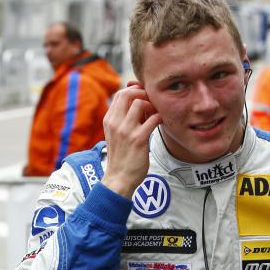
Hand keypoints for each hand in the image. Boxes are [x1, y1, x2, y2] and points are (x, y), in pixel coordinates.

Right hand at [101, 82, 161, 197]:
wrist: (119, 178)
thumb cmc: (121, 158)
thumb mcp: (116, 135)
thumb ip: (123, 120)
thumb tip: (136, 104)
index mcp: (109, 120)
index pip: (120, 94)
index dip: (134, 91)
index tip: (144, 96)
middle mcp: (115, 123)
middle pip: (128, 94)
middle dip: (142, 93)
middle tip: (151, 102)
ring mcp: (126, 131)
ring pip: (139, 103)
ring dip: (151, 105)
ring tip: (155, 114)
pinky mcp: (138, 140)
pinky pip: (152, 119)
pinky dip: (158, 117)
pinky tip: (160, 122)